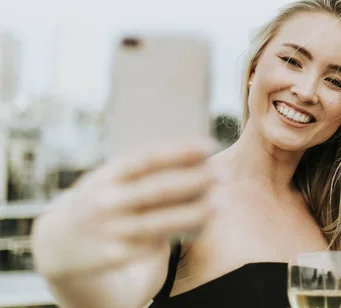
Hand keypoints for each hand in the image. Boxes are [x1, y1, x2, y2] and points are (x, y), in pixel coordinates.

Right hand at [32, 141, 221, 278]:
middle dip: (195, 181)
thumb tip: (195, 155)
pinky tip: (203, 226)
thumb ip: (141, 171)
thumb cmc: (98, 204)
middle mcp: (107, 201)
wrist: (55, 247)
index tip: (210, 146)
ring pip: (160, 221)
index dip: (180, 151)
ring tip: (220, 203)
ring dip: (193, 212)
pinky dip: (181, 234)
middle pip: (158, 189)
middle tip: (224, 174)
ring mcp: (110, 230)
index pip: (148, 158)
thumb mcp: (108, 179)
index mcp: (107, 175)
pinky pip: (156, 245)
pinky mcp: (116, 256)